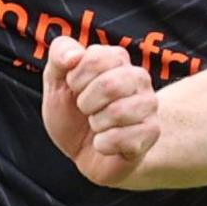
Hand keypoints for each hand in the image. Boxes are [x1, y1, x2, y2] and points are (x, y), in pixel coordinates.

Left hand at [42, 35, 161, 186]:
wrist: (84, 151)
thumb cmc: (73, 113)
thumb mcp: (55, 81)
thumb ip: (59, 54)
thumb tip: (74, 56)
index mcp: (117, 58)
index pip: (95, 58)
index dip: (76, 79)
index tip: (75, 89)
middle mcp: (138, 77)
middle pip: (109, 85)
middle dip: (86, 103)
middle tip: (86, 110)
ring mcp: (148, 104)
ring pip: (118, 112)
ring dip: (96, 124)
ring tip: (98, 125)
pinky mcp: (151, 132)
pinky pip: (121, 138)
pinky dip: (103, 144)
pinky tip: (106, 142)